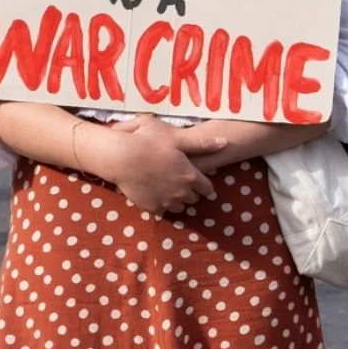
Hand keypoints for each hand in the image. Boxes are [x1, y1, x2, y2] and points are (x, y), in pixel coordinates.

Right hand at [103, 115, 227, 214]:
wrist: (121, 158)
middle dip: (191, 191)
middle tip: (180, 179)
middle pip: (194, 199)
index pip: (207, 188)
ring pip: (180, 207)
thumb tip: (226, 142)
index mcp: (191, 176)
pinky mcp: (152, 208)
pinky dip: (161, 203)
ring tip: (167, 187)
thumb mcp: (177, 137)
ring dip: (177, 199)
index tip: (196, 177)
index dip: (203, 183)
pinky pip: (163, 210)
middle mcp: (182, 193)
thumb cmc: (149, 143)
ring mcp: (166, 202)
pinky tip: (154, 192)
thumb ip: (203, 143)